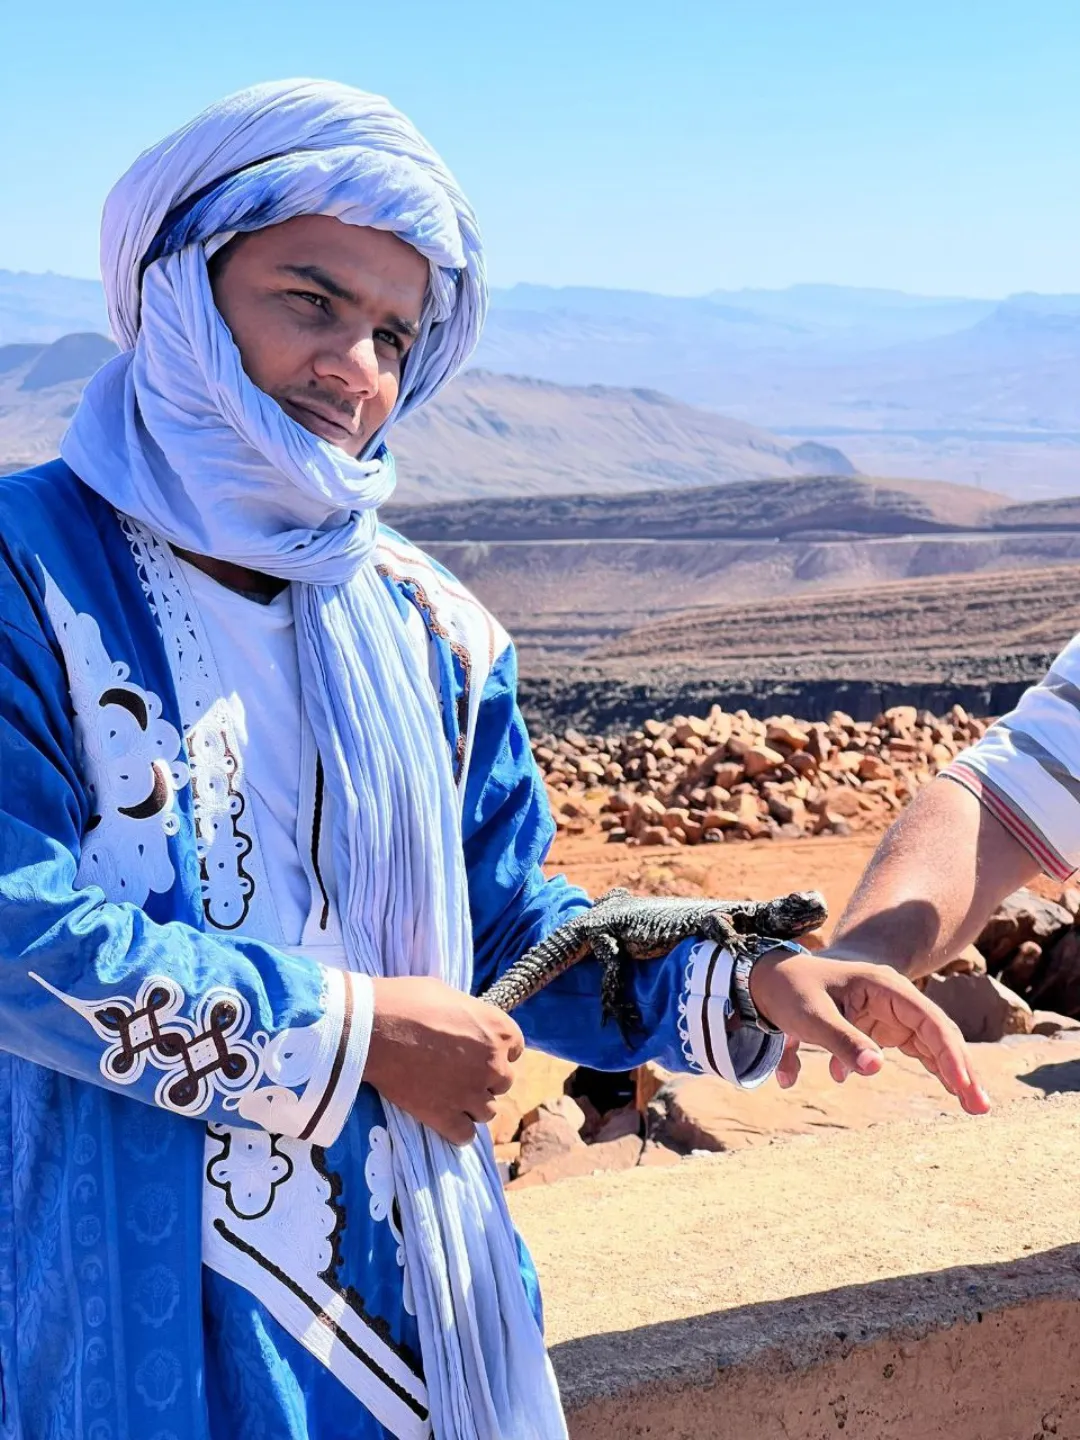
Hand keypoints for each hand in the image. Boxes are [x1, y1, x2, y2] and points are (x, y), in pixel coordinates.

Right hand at [365, 977, 523, 1143]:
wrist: (373, 1029)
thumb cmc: (407, 1002)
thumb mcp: (447, 995)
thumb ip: (468, 1016)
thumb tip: (465, 1023)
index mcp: (498, 1030)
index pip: (515, 1047)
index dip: (498, 1050)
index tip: (481, 1051)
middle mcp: (493, 1064)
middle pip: (503, 1082)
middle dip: (485, 1078)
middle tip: (461, 1073)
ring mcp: (471, 1093)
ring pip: (487, 1111)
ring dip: (473, 1105)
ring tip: (450, 1095)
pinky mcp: (446, 1116)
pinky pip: (465, 1135)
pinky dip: (457, 1130)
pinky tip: (444, 1118)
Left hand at [748, 949, 990, 1115]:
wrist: (777, 975)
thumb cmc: (793, 989)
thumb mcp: (812, 1015)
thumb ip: (842, 1040)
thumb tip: (875, 1070)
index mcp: (884, 987)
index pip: (929, 1021)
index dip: (948, 1054)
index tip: (962, 1085)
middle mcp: (896, 999)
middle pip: (938, 1035)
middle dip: (960, 1069)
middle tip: (981, 1108)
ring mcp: (892, 1014)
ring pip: (931, 1045)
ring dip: (951, 1074)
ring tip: (972, 1107)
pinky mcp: (882, 1029)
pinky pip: (914, 1050)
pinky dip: (931, 1070)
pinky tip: (952, 1093)